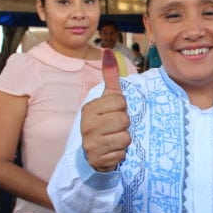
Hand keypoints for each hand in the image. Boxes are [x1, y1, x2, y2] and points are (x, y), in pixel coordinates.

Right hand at [81, 49, 131, 171]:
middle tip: (115, 127)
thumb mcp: (107, 99)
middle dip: (124, 125)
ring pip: (125, 137)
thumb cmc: (104, 122)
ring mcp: (91, 144)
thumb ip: (110, 77)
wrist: (93, 153)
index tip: (114, 113)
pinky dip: (120, 154)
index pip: (120, 102)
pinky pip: (122, 154)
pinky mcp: (98, 160)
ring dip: (124, 140)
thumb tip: (109, 52)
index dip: (122, 108)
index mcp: (89, 108)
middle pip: (124, 120)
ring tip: (114, 139)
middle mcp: (87, 125)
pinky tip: (111, 151)